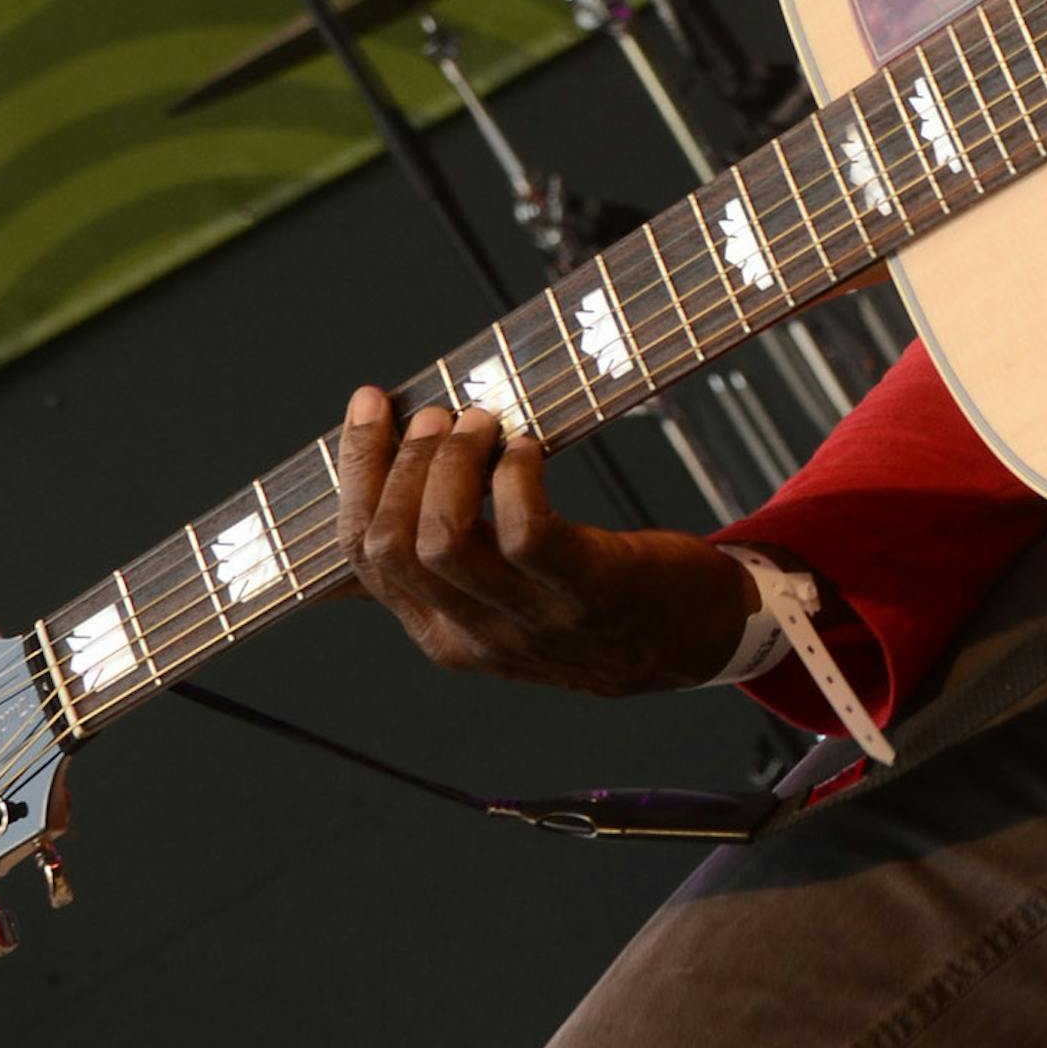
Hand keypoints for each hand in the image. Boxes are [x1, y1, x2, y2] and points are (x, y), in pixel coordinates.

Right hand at [334, 387, 755, 693]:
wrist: (689, 641)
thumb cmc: (587, 601)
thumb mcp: (500, 604)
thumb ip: (440, 568)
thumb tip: (366, 514)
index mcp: (440, 634)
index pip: (363, 556)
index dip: (357, 472)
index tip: (372, 406)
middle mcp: (475, 636)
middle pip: (393, 544)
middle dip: (403, 462)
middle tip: (440, 414)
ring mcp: (531, 619)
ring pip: (445, 537)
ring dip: (454, 462)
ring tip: (484, 422)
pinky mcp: (587, 590)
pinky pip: (525, 530)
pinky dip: (517, 475)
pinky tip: (529, 450)